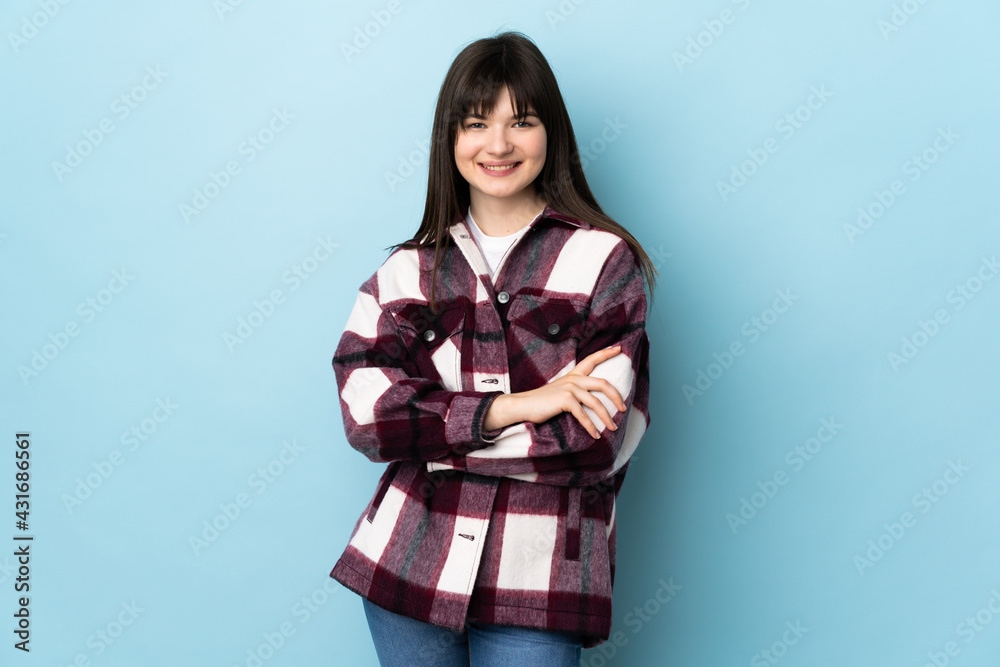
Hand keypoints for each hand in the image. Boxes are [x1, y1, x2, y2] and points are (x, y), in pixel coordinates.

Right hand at [484, 345, 626, 438]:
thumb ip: (574, 390)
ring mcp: (570, 389)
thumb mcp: (560, 390)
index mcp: (573, 375)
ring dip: (607, 417)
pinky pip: (584, 415)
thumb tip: (591, 400)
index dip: (606, 353)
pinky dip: (591, 427)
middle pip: (603, 383)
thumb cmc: (541, 401)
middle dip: (616, 396)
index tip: (619, 348)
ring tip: (613, 427)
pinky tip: (596, 435)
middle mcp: (574, 379)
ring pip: (596, 403)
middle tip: (623, 408)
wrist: (523, 404)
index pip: (592, 359)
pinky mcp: (565, 400)